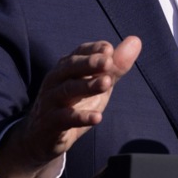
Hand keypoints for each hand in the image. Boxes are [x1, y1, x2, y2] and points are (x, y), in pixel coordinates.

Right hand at [0, 37, 141, 177]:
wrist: (41, 137)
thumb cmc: (73, 104)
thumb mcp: (96, 85)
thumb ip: (115, 66)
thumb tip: (136, 41)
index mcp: (67, 68)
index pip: (79, 52)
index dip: (94, 50)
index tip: (109, 49)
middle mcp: (56, 80)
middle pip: (70, 67)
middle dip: (89, 63)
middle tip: (108, 62)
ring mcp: (51, 101)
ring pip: (68, 90)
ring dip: (87, 86)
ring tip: (107, 83)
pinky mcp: (50, 123)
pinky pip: (65, 119)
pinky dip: (81, 117)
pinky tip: (97, 117)